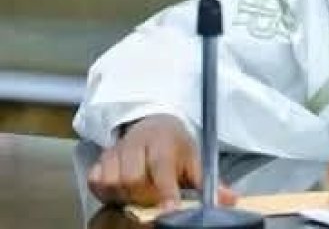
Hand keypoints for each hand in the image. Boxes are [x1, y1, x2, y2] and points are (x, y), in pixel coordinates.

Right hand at [87, 114, 237, 209]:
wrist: (153, 123)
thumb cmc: (175, 145)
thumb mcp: (195, 158)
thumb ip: (209, 181)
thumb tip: (230, 199)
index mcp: (163, 142)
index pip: (162, 167)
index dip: (165, 190)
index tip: (169, 208)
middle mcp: (137, 144)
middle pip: (133, 179)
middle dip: (144, 195)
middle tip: (154, 197)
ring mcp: (116, 151)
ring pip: (112, 182)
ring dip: (125, 195)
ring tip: (139, 193)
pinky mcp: (100, 159)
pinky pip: (95, 182)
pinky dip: (105, 192)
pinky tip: (121, 190)